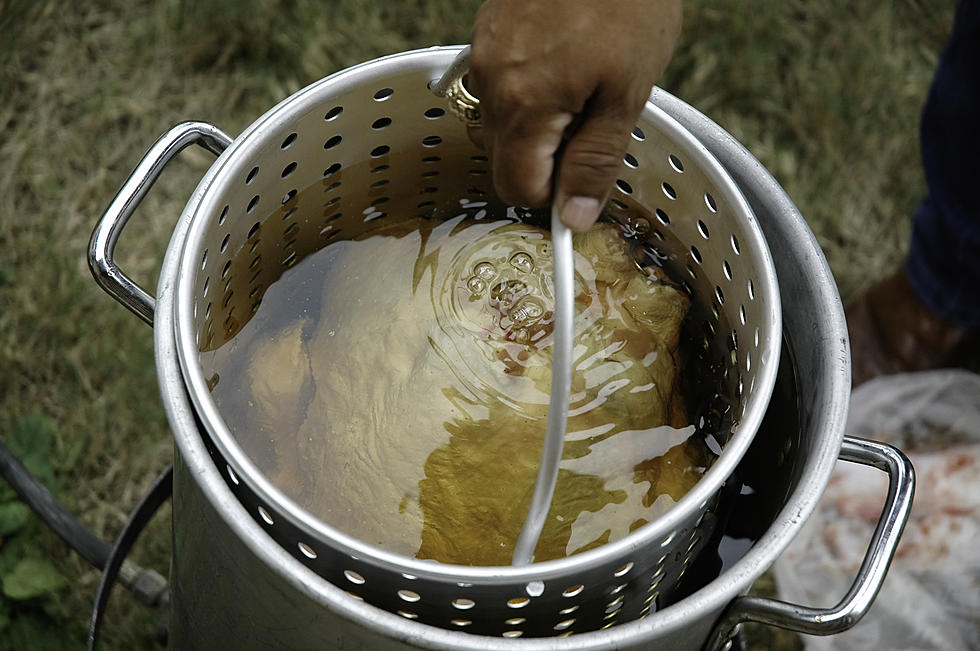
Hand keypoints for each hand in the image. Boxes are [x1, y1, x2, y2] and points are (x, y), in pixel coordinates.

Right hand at [469, 0, 680, 230]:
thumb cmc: (626, 0)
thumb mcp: (626, 92)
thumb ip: (595, 161)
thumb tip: (574, 216)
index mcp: (524, 104)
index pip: (518, 187)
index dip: (554, 195)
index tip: (582, 182)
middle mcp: (492, 83)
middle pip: (502, 160)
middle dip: (544, 162)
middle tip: (590, 129)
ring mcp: (484, 55)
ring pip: (498, 125)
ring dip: (533, 129)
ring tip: (578, 93)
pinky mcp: (486, 34)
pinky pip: (496, 88)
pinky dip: (525, 95)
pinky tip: (561, 68)